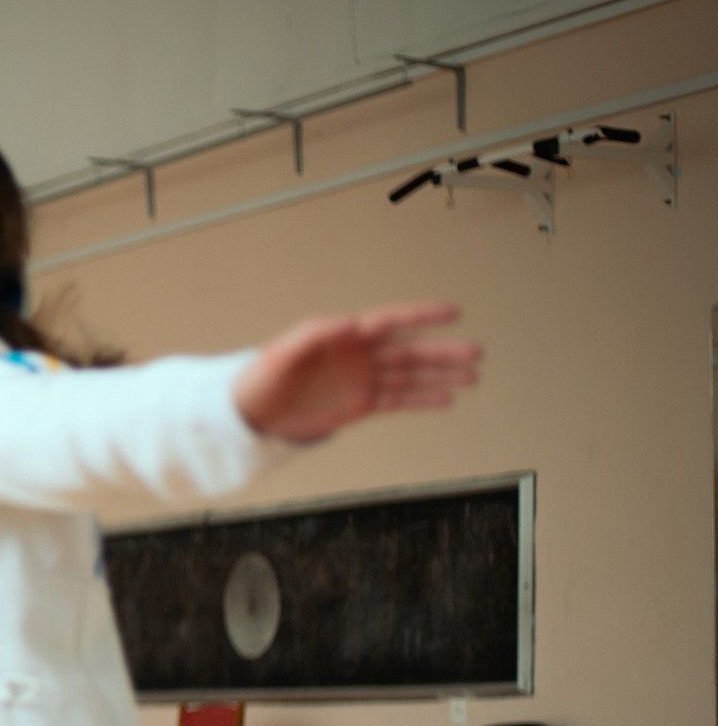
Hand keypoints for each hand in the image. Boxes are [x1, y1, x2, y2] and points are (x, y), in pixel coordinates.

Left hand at [232, 303, 480, 442]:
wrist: (251, 413)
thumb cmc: (261, 378)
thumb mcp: (282, 353)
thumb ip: (316, 334)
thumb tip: (350, 323)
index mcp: (343, 336)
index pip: (389, 321)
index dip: (421, 315)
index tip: (452, 311)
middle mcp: (358, 356)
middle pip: (409, 350)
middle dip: (442, 351)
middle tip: (475, 352)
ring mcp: (361, 380)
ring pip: (410, 376)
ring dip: (441, 376)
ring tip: (472, 377)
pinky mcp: (358, 405)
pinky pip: (397, 401)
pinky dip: (422, 400)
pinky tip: (446, 399)